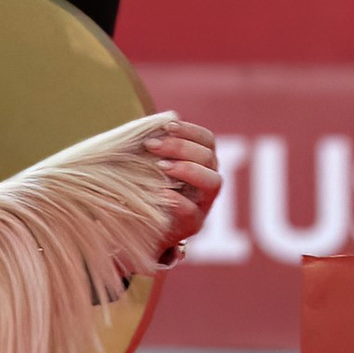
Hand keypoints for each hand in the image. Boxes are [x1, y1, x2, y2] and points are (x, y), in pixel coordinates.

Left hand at [142, 117, 219, 262]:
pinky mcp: (193, 226)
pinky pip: (193, 212)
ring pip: (213, 182)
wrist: (140, 228)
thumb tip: (148, 124)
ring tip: (161, 167)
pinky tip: (160, 193)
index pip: (208, 141)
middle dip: (181, 147)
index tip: (167, 126)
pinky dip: (177, 200)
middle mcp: (207, 183)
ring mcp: (203, 205)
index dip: (190, 131)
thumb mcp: (148, 164)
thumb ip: (154, 147)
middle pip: (209, 157)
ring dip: (187, 169)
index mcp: (201, 164)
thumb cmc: (144, 187)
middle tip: (152, 145)